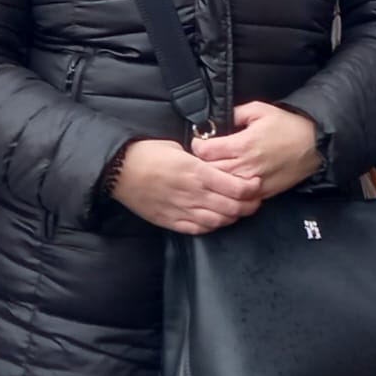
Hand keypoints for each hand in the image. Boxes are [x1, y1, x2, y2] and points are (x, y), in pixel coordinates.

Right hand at [110, 139, 260, 234]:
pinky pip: (199, 229)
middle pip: (232, 208)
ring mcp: (182, 210)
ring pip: (218, 221)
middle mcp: (193, 194)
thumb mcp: (178, 146)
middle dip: (249, 206)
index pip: (236, 187)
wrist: (119, 171)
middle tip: (255, 200)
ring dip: (233, 217)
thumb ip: (199, 159)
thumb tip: (213, 161)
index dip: (252, 188)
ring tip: (239, 210)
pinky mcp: (171, 221)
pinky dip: (212, 226)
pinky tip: (216, 219)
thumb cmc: (147, 152)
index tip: (256, 183)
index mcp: (197, 172)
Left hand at [192, 101, 322, 200]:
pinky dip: (230, 191)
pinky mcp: (262, 192)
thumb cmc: (288, 126)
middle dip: (202, 164)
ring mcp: (253, 182)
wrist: (314, 145)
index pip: (206, 151)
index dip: (197, 146)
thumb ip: (236, 113)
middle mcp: (245, 166)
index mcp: (242, 145)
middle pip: (210, 171)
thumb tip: (218, 118)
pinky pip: (239, 197)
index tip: (198, 142)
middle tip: (201, 157)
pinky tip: (228, 184)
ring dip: (214, 179)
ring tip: (212, 171)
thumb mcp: (260, 110)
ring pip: (222, 186)